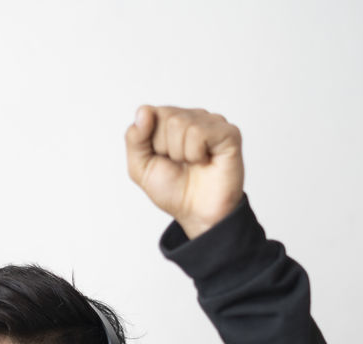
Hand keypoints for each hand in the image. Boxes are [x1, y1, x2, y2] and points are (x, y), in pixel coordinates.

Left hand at [124, 106, 243, 238]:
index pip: (147, 112)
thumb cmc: (173, 189)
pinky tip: (205, 161)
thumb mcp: (141, 167)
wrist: (196, 213)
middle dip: (165, 148)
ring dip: (180, 153)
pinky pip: (199, 133)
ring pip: (181, 123)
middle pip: (165, 116)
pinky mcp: (228, 132)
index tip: (160, 158)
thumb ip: (134, 138)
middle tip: (179, 163)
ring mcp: (212, 122)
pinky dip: (195, 153)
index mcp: (170, 121)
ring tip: (192, 163)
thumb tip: (143, 111)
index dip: (148, 141)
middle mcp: (192, 117)